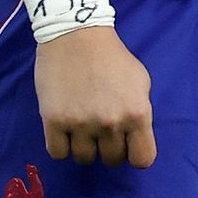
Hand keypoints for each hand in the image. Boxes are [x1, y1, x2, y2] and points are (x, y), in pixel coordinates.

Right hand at [36, 26, 156, 167]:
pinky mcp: (53, 121)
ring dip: (84, 147)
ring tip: (82, 128)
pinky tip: (64, 131)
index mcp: (138, 113)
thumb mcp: (141, 83)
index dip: (135, 154)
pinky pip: (58, 153)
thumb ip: (139, 112)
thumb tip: (135, 137)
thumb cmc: (112, 58)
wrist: (76, 36)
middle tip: (102, 131)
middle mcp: (111, 123)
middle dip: (109, 149)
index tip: (128, 146)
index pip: (143, 159)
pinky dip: (61, 146)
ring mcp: (81, 123)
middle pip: (112, 160)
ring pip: (84, 159)